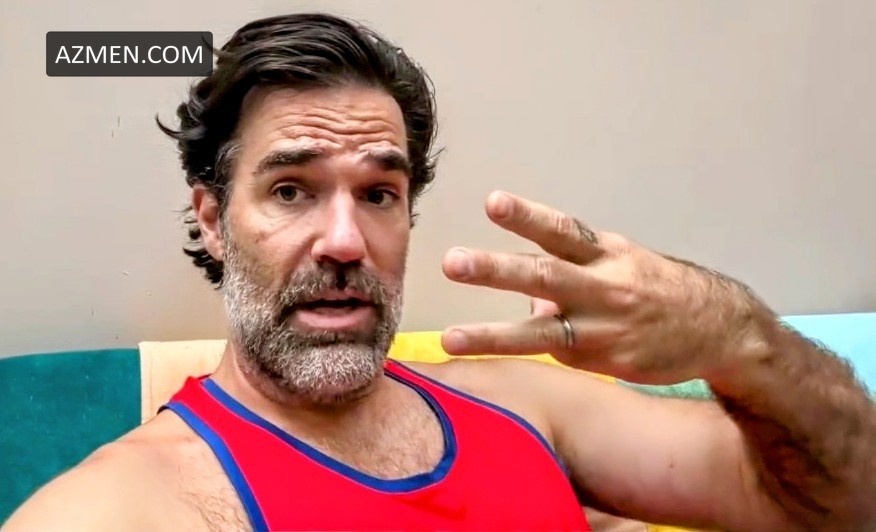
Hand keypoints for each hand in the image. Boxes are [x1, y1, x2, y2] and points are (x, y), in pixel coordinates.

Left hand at [440, 190, 756, 383]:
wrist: (720, 329)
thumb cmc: (658, 289)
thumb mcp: (621, 264)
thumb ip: (571, 272)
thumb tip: (528, 301)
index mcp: (607, 253)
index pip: (561, 230)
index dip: (527, 216)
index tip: (492, 202)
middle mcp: (604, 287)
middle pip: (544, 275)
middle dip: (495, 269)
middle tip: (451, 262)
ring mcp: (605, 328)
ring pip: (542, 333)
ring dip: (492, 334)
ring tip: (450, 337)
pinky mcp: (608, 362)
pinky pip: (563, 356)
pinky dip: (545, 349)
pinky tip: (533, 347)